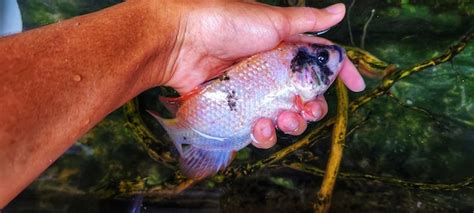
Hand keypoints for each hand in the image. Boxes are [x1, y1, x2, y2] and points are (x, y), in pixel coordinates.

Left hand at [159, 1, 364, 148]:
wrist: (182, 40)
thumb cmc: (227, 23)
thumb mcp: (272, 20)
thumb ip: (308, 20)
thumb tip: (342, 9)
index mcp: (284, 49)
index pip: (319, 64)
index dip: (340, 75)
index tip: (357, 88)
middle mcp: (271, 71)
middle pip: (303, 97)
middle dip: (312, 108)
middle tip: (307, 110)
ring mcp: (253, 92)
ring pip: (282, 116)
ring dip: (289, 124)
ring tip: (284, 120)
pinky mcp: (235, 109)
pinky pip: (255, 128)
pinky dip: (263, 133)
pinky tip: (260, 128)